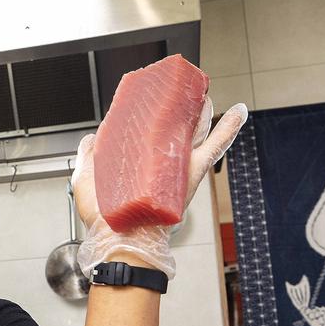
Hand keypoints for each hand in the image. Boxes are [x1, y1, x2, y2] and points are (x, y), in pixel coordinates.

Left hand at [71, 98, 247, 277]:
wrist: (117, 239)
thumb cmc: (103, 217)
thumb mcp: (85, 178)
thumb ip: (88, 155)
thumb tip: (92, 136)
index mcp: (139, 161)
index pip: (148, 129)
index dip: (150, 109)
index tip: (148, 91)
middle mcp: (161, 161)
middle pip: (175, 126)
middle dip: (179, 104)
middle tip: (180, 86)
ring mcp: (178, 164)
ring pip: (195, 129)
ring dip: (202, 108)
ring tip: (202, 90)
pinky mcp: (192, 172)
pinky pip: (215, 147)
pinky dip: (229, 129)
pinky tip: (239, 111)